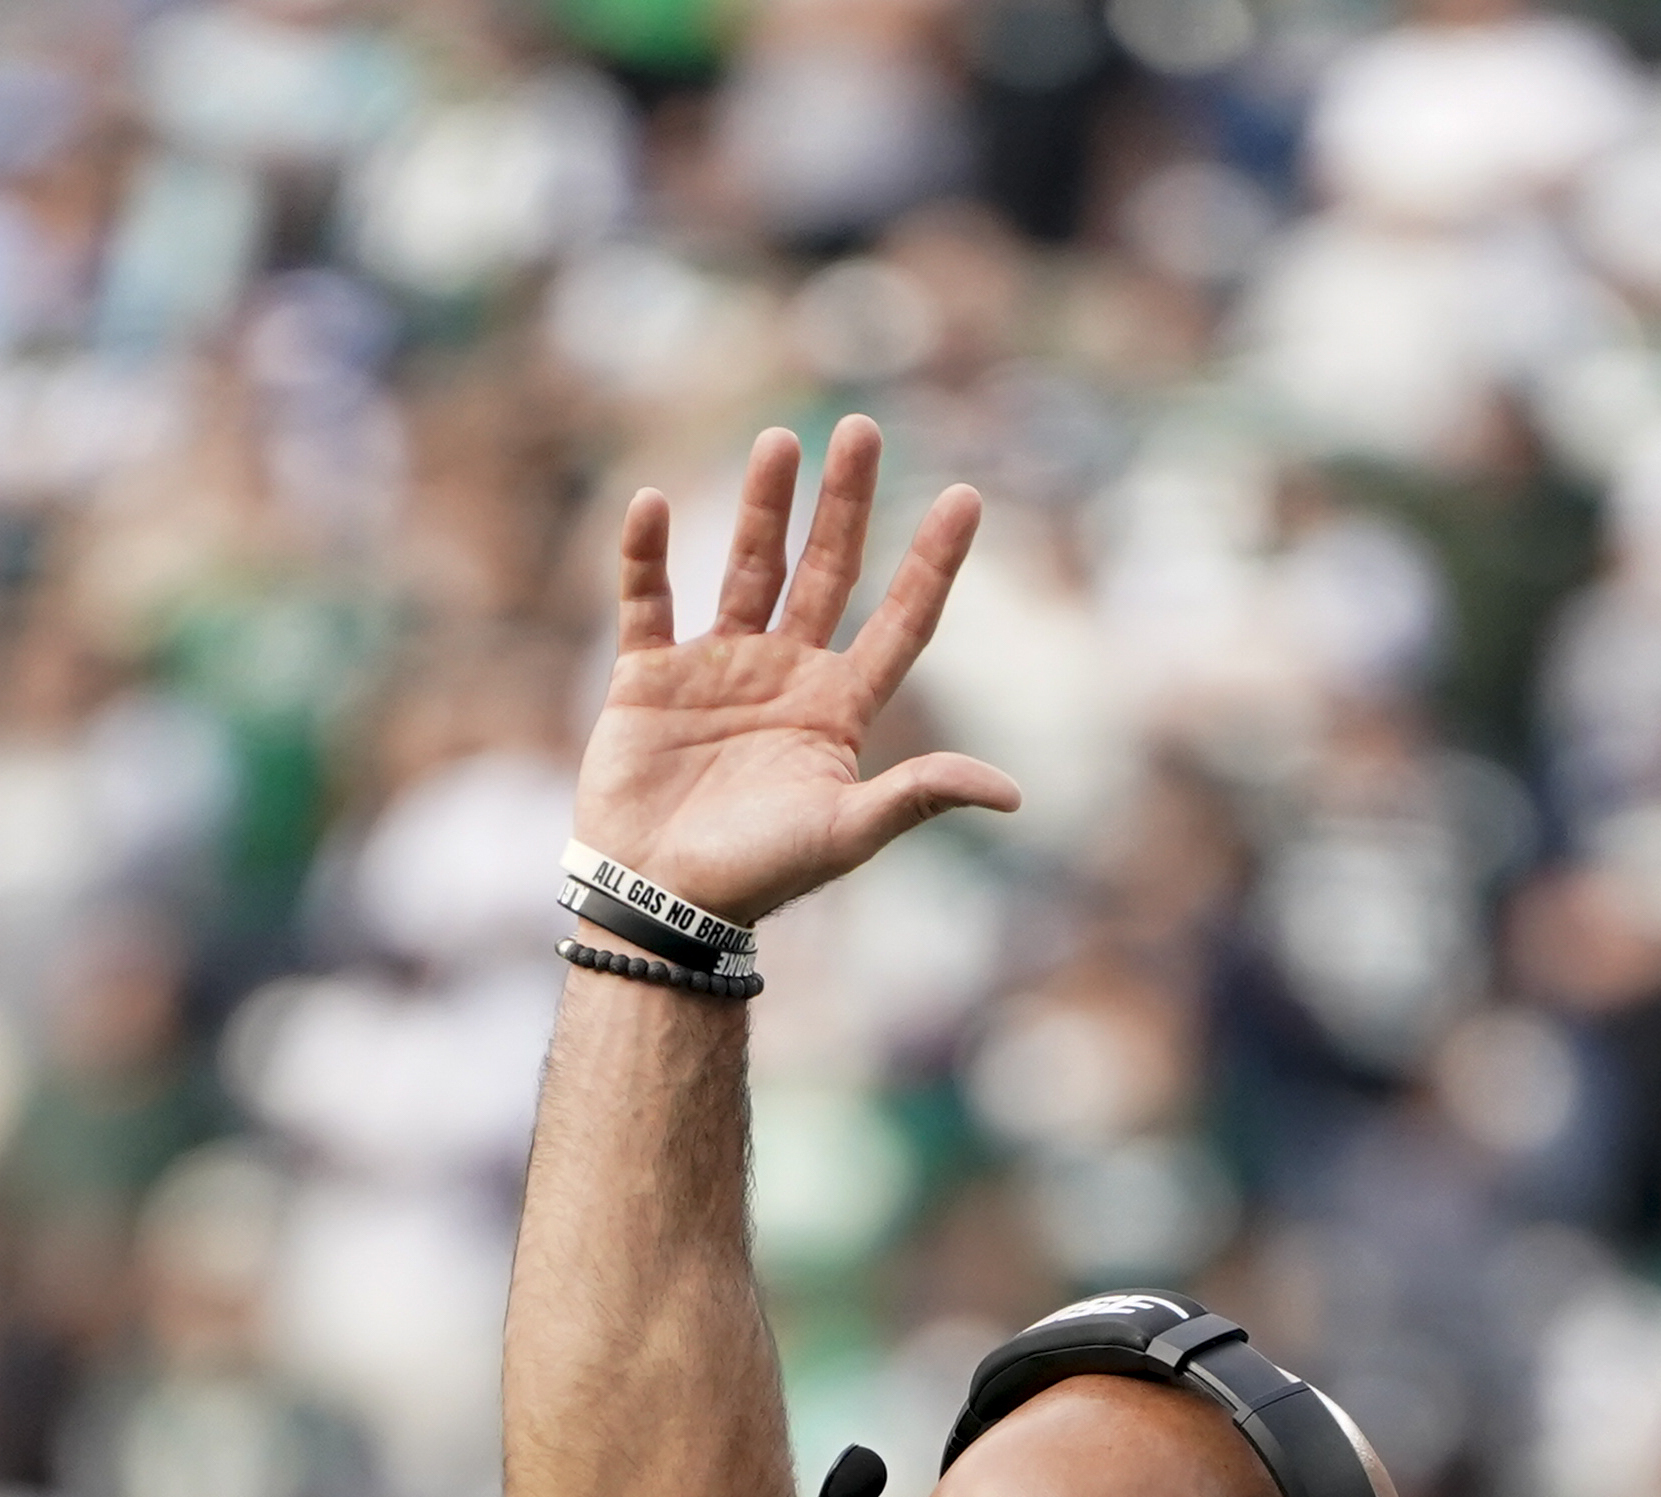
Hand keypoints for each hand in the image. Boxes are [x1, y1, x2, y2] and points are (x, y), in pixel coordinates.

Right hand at [576, 415, 1021, 926]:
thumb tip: (1012, 793)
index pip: (899, 620)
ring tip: (780, 440)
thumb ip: (919, 798)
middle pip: (826, 571)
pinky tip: (656, 505)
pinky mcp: (647, 677)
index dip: (932, 562)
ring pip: (747, 567)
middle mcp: (785, 674)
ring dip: (763, 506)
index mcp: (838, 709)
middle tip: (863, 429)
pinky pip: (648, 601)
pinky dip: (647, 555)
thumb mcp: (846, 834)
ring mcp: (716, 668)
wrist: (660, 903)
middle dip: (846, 503)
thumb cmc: (758, 876)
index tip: (968, 497)